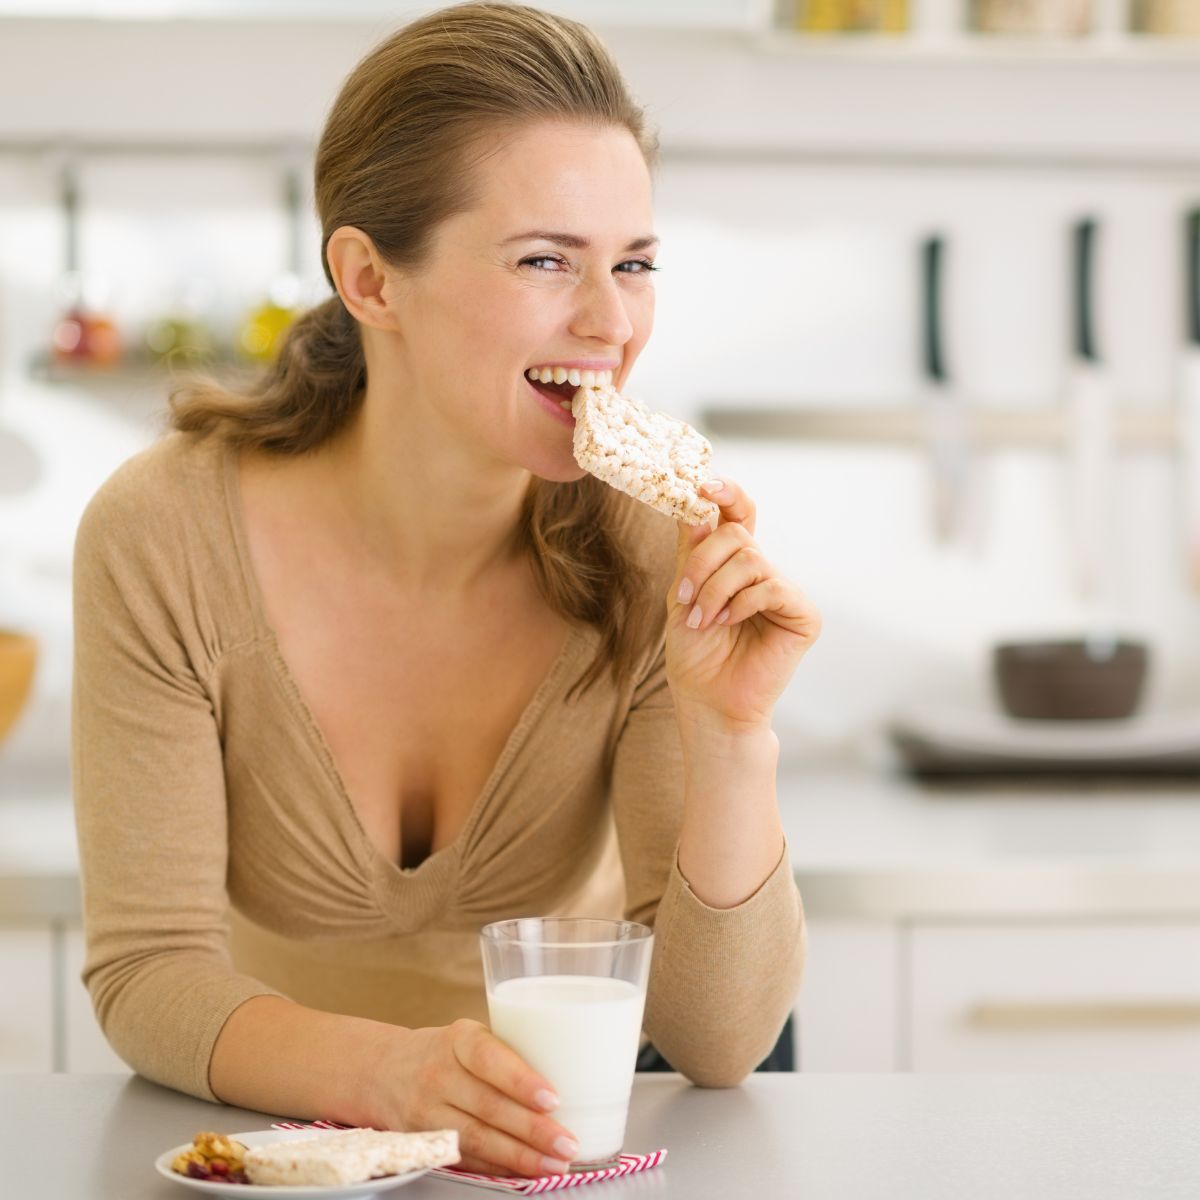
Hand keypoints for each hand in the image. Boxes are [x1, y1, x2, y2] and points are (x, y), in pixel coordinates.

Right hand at [375, 1020, 578, 1176]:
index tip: (552, 1098)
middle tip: (568, 1144)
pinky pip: (467, 1159)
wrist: (382, 1071)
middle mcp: (438, 1074)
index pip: (488, 1058)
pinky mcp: (424, 1142)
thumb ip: (508, 1054)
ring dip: (520, 1157)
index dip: (520, 1080)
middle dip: (532, 1130)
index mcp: (458, 1039)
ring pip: (477, 1139)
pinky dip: (499, 1168)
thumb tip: (574, 1076)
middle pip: (487, 1106)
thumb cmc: (446, 1052)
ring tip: (555, 1164)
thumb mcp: (470, 1037)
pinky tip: (526, 1171)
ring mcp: (426, 1112)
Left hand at [666, 477, 820, 733]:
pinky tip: (728, 624)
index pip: (737, 515)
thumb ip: (690, 552)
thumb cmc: (694, 653)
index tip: (702, 484)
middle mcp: (763, 571)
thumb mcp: (682, 593)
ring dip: (715, 590)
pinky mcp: (802, 614)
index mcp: (734, 563)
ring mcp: (784, 591)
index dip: (726, 494)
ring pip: (750, 560)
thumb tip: (695, 508)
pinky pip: (771, 587)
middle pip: (737, 536)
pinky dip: (741, 604)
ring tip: (701, 620)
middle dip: (702, 562)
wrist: (707, 701)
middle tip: (684, 596)